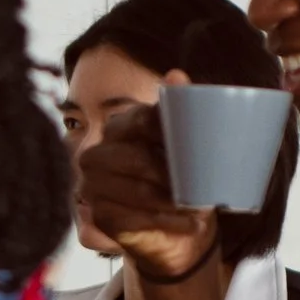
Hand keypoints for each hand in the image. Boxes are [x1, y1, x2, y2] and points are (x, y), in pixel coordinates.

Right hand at [78, 103, 218, 282]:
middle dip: (174, 175)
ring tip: (202, 207)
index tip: (200, 145)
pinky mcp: (100, 215)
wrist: (175, 225)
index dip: (170, 131)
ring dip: (173, 202)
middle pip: (139, 159)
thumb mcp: (188, 142)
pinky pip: (134, 219)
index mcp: (118, 127)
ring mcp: (93, 186)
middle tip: (205, 185)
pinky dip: (167, 222)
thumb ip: (183, 107)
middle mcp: (98, 154)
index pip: (142, 119)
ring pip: (139, 191)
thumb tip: (175, 74)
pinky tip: (190, 223)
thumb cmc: (182, 178)